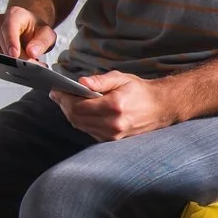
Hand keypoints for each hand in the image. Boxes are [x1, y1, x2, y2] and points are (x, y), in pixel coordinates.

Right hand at [0, 5, 55, 60]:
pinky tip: (9, 62)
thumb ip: (42, 42)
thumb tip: (31, 53)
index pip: (9, 27)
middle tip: (31, 67)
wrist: (26, 28)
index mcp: (14, 14)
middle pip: (2, 44)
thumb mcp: (47, 34)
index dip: (11, 42)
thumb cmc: (35, 30)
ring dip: (8, 62)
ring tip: (23, 62)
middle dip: (16, 59)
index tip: (14, 55)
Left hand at [55, 71, 180, 140]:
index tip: (56, 90)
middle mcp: (113, 124)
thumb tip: (81, 83)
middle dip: (64, 106)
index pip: (79, 106)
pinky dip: (81, 121)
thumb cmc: (140, 91)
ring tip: (66, 101)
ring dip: (71, 114)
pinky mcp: (113, 140)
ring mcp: (113, 134)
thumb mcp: (121, 78)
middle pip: (76, 118)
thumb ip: (99, 81)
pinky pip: (89, 131)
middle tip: (58, 95)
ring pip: (81, 126)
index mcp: (115, 106)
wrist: (161, 108)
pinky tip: (80, 111)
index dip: (64, 98)